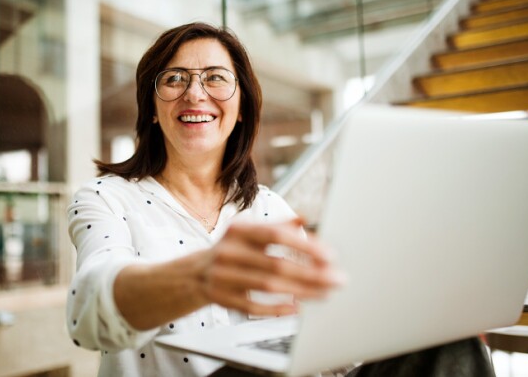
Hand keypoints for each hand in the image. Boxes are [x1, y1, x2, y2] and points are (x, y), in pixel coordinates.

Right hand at [199, 217, 344, 316]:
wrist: (190, 274)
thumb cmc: (228, 251)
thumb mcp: (247, 233)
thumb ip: (276, 226)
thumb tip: (304, 218)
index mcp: (238, 231)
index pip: (275, 235)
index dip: (304, 245)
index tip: (329, 255)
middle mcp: (228, 252)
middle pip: (276, 264)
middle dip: (311, 273)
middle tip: (337, 278)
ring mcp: (223, 276)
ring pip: (268, 286)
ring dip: (301, 290)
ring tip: (325, 292)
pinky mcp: (221, 298)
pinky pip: (253, 307)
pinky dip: (276, 308)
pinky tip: (296, 307)